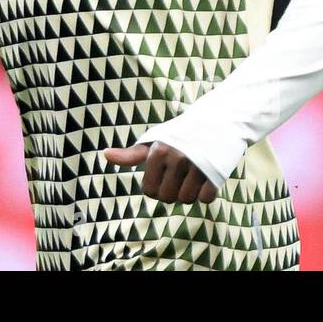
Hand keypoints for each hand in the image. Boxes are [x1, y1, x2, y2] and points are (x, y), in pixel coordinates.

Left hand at [104, 141, 218, 203]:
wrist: (217, 122)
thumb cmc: (180, 136)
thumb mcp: (155, 142)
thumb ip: (132, 154)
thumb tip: (105, 155)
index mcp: (159, 150)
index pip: (149, 190)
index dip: (155, 187)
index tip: (162, 173)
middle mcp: (177, 157)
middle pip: (167, 197)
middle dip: (171, 191)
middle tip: (178, 175)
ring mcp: (197, 165)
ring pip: (187, 199)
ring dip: (189, 192)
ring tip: (193, 174)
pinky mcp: (215, 172)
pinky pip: (206, 199)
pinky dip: (206, 193)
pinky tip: (206, 177)